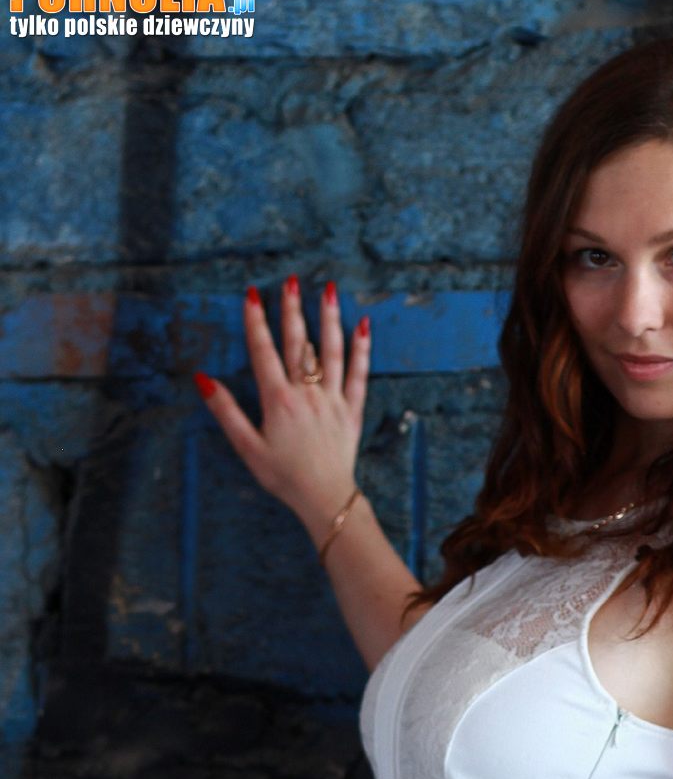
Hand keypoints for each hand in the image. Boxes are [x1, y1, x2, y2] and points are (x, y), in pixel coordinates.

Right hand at [193, 274, 370, 541]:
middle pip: (299, 343)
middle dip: (292, 310)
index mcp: (278, 400)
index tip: (252, 294)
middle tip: (290, 280)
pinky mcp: (351, 411)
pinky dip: (362, 349)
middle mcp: (306, 394)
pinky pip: (359, 374)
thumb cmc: (282, 476)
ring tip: (328, 290)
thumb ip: (226, 411)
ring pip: (332, 352)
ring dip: (329, 319)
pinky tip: (363, 325)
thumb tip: (203, 379)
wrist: (324, 498)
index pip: (264, 351)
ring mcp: (332, 400)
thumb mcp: (247, 446)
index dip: (256, 321)